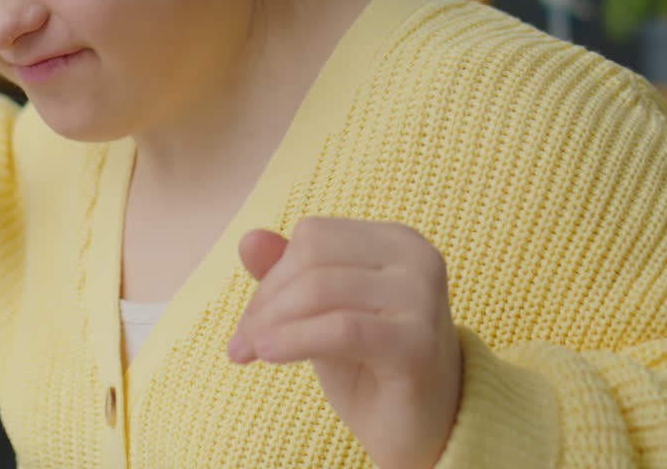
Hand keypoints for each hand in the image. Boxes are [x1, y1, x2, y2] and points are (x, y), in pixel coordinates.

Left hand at [228, 218, 462, 468]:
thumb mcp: (322, 313)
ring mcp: (423, 297)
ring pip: (321, 289)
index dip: (271, 275)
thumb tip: (247, 239)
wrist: (422, 430)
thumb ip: (288, 274)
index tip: (250, 320)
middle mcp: (417, 259)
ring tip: (251, 351)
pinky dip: (295, 339)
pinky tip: (268, 354)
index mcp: (396, 241)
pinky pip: (340, 329)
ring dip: (273, 322)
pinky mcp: (419, 342)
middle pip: (313, 259)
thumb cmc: (370, 366)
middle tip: (243, 342)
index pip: (314, 237)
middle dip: (267, 301)